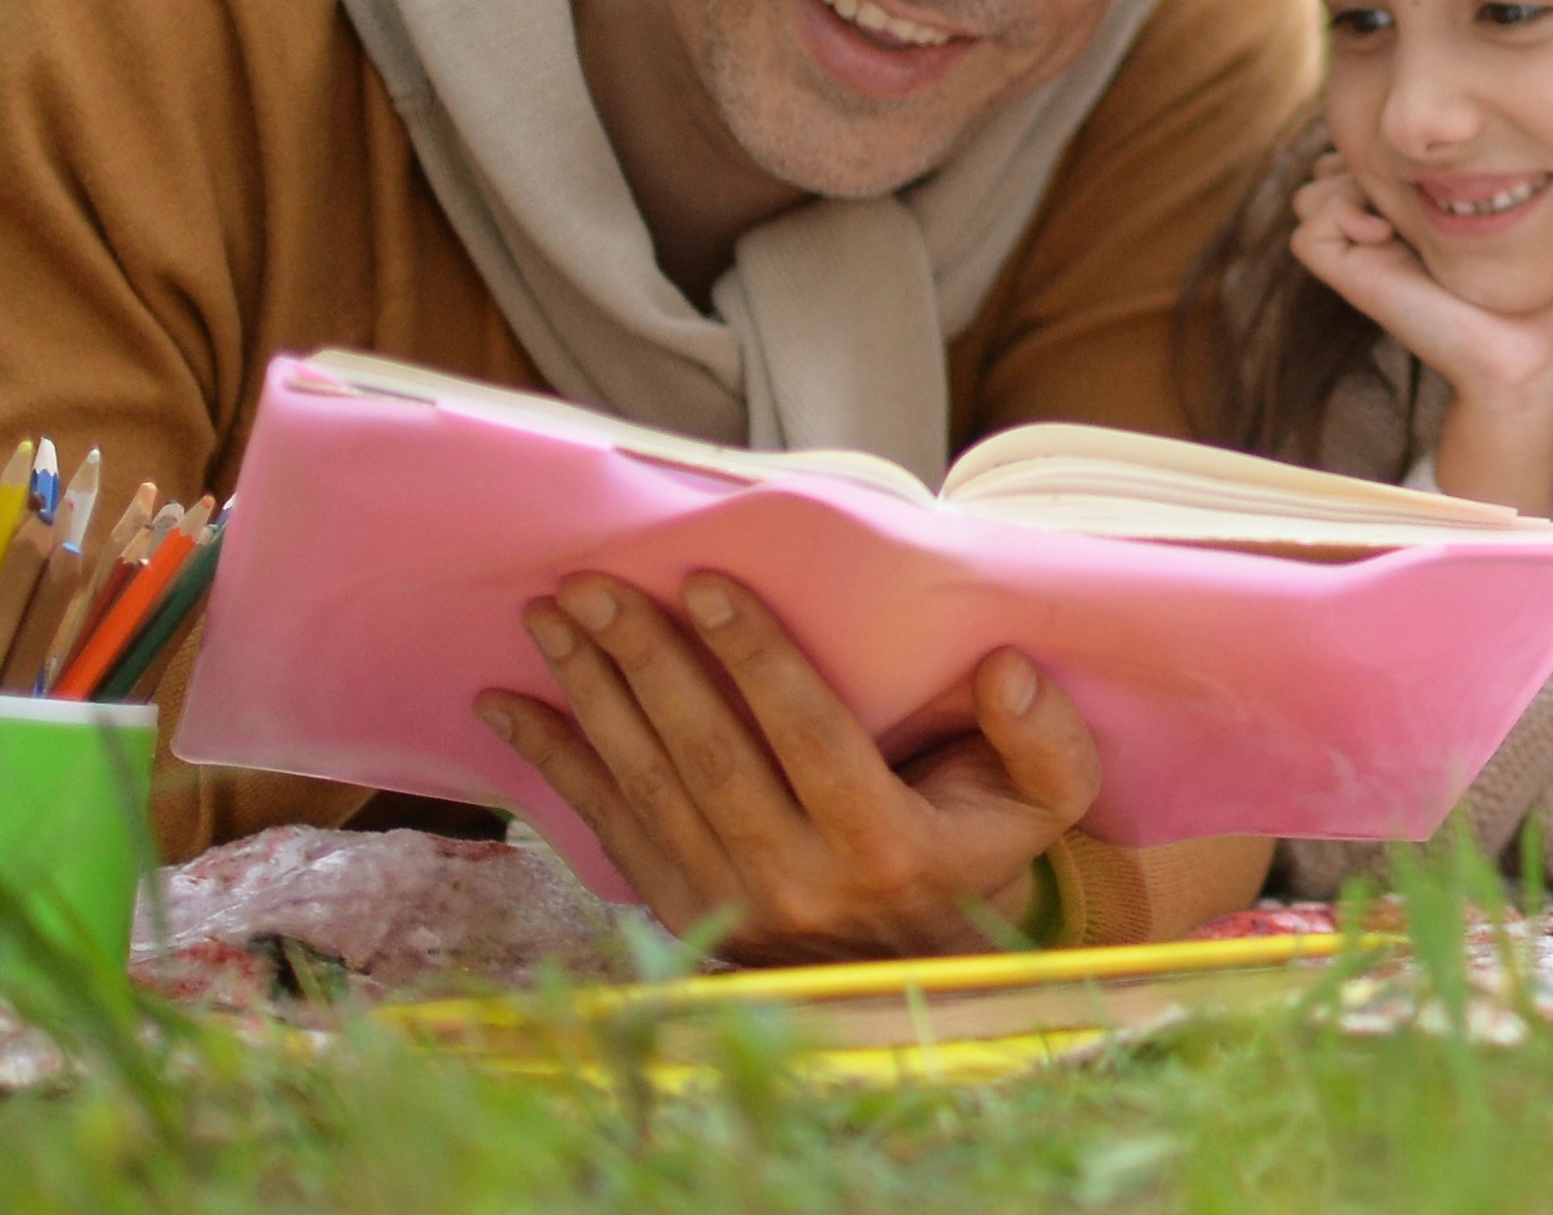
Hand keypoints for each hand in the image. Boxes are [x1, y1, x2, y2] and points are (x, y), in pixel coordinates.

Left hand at [475, 572, 1096, 964]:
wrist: (924, 970)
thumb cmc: (981, 852)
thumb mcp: (1046, 799)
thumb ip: (1042, 736)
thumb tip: (1003, 668)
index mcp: (886, 847)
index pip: (809, 735)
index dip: (754, 656)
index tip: (703, 581)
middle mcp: (798, 883)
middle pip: (707, 756)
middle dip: (644, 660)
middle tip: (594, 583)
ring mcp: (730, 908)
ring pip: (648, 787)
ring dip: (590, 696)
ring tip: (550, 617)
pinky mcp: (683, 917)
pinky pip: (606, 831)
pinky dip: (553, 765)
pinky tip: (506, 705)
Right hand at [1290, 154, 1552, 514]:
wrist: (1535, 355)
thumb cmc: (1548, 298)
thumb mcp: (1530, 226)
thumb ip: (1506, 190)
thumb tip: (1485, 155)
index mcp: (1420, 221)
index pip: (1368, 158)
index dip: (1391, 148)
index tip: (1442, 164)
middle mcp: (1386, 236)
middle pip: (1333, 169)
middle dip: (1368, 158)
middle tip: (1418, 184)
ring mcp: (1367, 259)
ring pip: (1311, 195)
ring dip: (1351, 182)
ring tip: (1403, 211)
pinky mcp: (1355, 281)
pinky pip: (1309, 232)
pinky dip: (1338, 216)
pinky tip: (1386, 234)